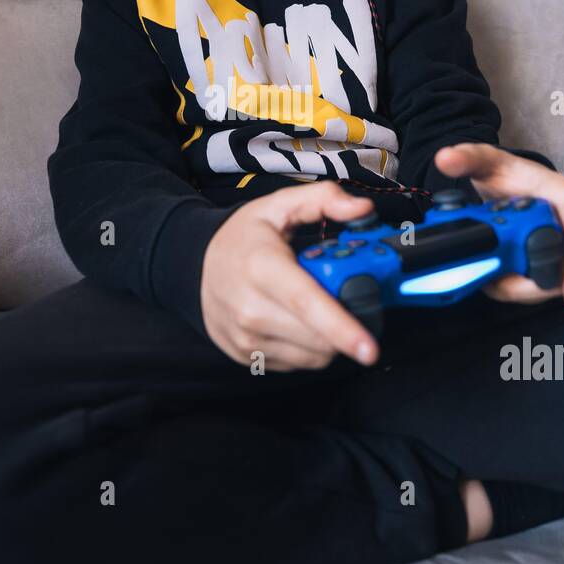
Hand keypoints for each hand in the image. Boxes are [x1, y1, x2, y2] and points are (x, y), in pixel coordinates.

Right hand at [200, 181, 381, 371]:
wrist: (194, 266)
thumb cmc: (242, 238)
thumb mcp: (279, 205)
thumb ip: (325, 199)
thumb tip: (363, 209)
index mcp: (262, 266)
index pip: (306, 303)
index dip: (342, 328)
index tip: (369, 348)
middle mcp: (250, 308)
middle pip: (318, 338)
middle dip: (346, 324)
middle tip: (343, 297)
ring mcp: (247, 337)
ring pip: (313, 356)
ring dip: (328, 339)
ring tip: (316, 308)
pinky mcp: (247, 356)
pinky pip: (297, 364)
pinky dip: (308, 346)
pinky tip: (296, 321)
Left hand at [432, 143, 563, 308]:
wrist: (502, 183)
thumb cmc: (504, 172)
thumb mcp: (486, 161)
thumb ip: (468, 158)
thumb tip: (445, 158)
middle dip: (532, 286)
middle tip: (498, 286)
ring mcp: (563, 245)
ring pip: (550, 282)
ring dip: (519, 289)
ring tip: (490, 280)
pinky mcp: (549, 259)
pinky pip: (538, 284)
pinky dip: (515, 287)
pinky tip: (495, 279)